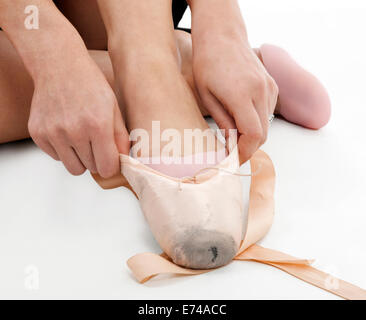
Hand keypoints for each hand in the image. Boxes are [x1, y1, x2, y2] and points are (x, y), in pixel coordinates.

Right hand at [28, 56, 128, 177]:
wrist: (59, 66)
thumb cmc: (90, 85)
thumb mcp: (114, 108)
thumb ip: (121, 138)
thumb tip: (124, 162)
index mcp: (98, 125)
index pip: (107, 168)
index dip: (112, 166)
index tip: (111, 159)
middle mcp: (74, 132)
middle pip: (91, 169)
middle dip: (97, 159)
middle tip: (96, 141)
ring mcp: (53, 133)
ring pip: (73, 168)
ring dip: (81, 159)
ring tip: (82, 139)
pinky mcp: (38, 134)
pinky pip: (56, 157)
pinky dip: (64, 150)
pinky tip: (66, 131)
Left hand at [191, 9, 277, 161]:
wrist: (222, 36)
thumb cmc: (207, 63)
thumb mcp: (207, 96)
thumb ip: (223, 122)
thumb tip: (232, 145)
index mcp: (243, 94)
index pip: (254, 135)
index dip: (244, 152)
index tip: (232, 160)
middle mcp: (262, 91)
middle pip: (263, 134)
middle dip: (248, 148)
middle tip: (231, 153)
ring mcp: (270, 87)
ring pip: (267, 125)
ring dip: (252, 136)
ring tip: (233, 137)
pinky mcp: (272, 85)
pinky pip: (267, 113)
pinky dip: (257, 123)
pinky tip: (241, 121)